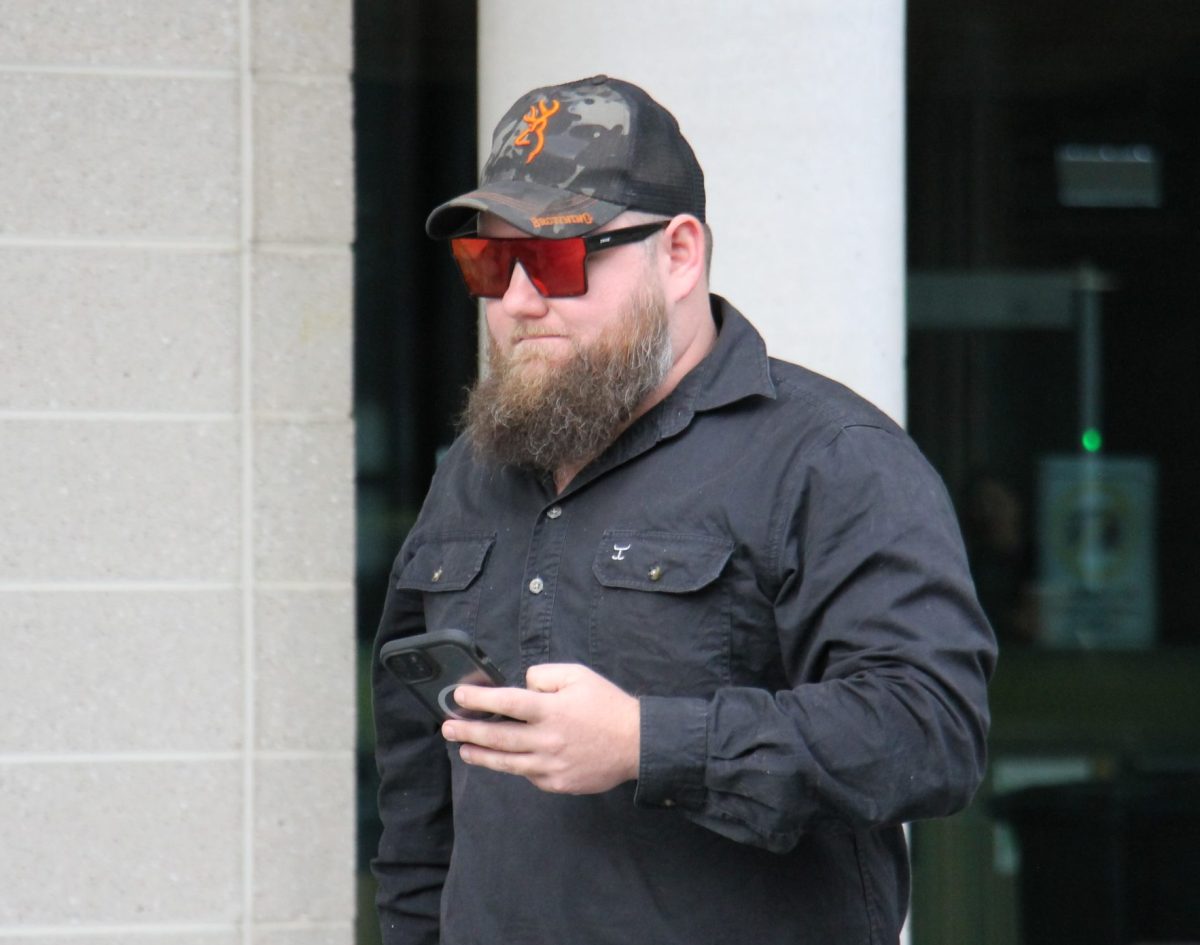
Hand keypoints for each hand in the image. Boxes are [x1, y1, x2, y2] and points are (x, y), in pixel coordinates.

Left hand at [441, 663, 639, 794]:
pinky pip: (529, 774)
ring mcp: (550, 764)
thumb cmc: (606, 706)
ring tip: (464, 749)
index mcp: (551, 709)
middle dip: (468, 732)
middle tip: (447, 728)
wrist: (636, 743)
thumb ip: (544, 676)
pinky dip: (515, 766)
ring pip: (507, 762)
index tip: (459, 697)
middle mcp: (547, 739)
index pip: (506, 703)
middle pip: (497, 737)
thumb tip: (522, 686)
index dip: (479, 700)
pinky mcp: (557, 783)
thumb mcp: (578, 675)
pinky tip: (505, 759)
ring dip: (481, 755)